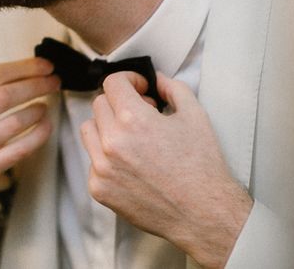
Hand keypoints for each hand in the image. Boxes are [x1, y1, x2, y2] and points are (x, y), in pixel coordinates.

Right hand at [0, 57, 59, 251]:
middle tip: (53, 81)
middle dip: (35, 85)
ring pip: (13, 124)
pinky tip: (45, 125)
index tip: (44, 65)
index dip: (22, 68)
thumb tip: (28, 69)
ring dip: (37, 109)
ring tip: (46, 103)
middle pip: (2, 97)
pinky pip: (18, 151)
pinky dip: (37, 135)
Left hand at [80, 72, 251, 268]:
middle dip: (120, 103)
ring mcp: (102, 168)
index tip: (140, 89)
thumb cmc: (202, 166)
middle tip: (142, 114)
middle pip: (99, 104)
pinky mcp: (99, 189)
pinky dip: (106, 157)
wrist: (204, 214)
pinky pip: (92, 160)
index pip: (112, 83)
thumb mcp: (194, 114)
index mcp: (133, 119)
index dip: (129, 80)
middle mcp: (112, 142)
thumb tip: (156, 79)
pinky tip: (131, 163)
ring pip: (89, 129)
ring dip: (107, 126)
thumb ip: (172, 87)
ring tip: (133, 138)